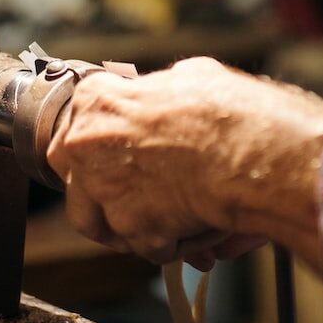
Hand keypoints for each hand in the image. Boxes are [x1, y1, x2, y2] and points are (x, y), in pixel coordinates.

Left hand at [46, 57, 322, 268]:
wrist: (248, 151)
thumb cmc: (226, 110)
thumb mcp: (192, 77)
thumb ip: (163, 92)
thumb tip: (170, 94)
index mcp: (96, 100)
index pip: (78, 123)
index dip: (105, 142)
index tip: (120, 151)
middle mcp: (86, 144)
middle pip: (74, 175)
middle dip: (103, 187)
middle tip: (139, 190)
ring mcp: (104, 190)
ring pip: (99, 221)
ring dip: (130, 223)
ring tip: (171, 214)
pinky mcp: (130, 228)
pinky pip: (146, 245)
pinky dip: (172, 243)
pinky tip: (199, 224)